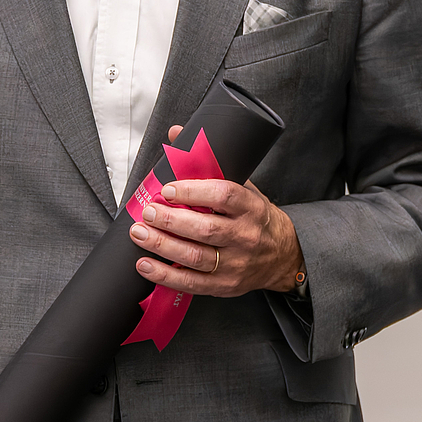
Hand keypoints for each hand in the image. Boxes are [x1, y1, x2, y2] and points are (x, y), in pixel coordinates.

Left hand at [129, 124, 303, 298]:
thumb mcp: (244, 188)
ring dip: (162, 245)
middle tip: (147, 211)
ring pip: (195, 257)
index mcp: (251, 208)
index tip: (168, 188)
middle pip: (205, 229)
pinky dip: (165, 275)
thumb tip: (178, 135)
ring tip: (139, 233)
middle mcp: (245, 236)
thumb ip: (210, 165)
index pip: (223, 196)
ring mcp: (235, 264)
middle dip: (171, 220)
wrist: (282, 256)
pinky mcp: (224, 285)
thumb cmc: (256, 218)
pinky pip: (191, 283)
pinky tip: (145, 265)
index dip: (193, 191)